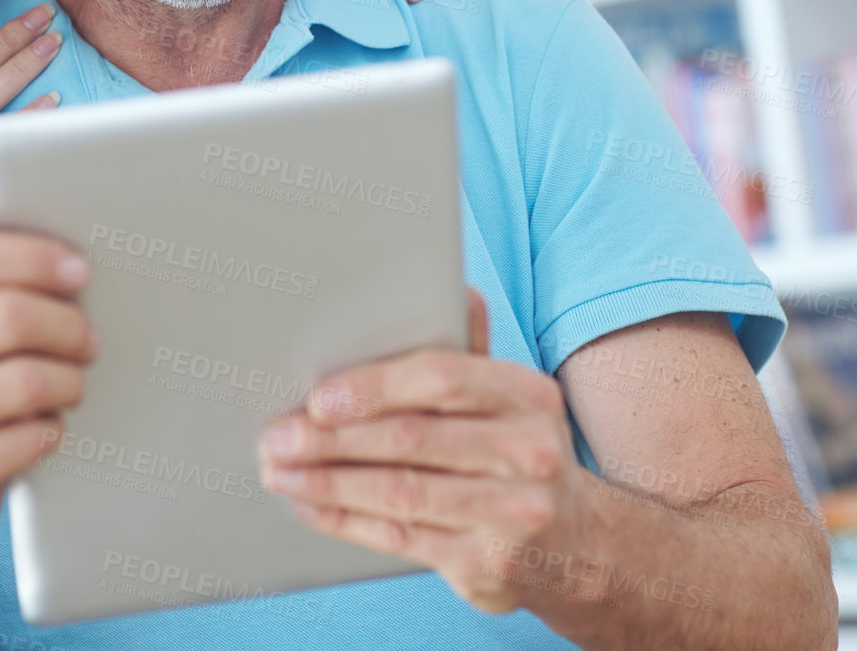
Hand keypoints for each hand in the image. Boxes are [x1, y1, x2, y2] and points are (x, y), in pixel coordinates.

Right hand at [0, 190, 94, 547]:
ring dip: (67, 380)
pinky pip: (18, 443)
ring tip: (74, 382)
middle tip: (90, 338)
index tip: (78, 270)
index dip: (29, 257)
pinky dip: (48, 432)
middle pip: (6, 317)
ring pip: (23, 381)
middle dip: (65, 323)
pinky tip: (48, 428)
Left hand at [258, 288, 590, 615]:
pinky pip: (400, 539)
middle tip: (277, 437)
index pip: (442, 379)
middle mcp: (529, 453)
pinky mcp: (488, 565)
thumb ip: (470, 352)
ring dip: (327, 482)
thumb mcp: (509, 400)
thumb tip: (456, 290)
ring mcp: (513, 514)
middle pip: (412, 440)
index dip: (374, 387)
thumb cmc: (518, 454)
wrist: (579, 545)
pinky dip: (344, 520)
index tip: (316, 398)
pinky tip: (309, 504)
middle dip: (331, 439)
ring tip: (278, 471)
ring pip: (400, 493)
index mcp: (527, 395)